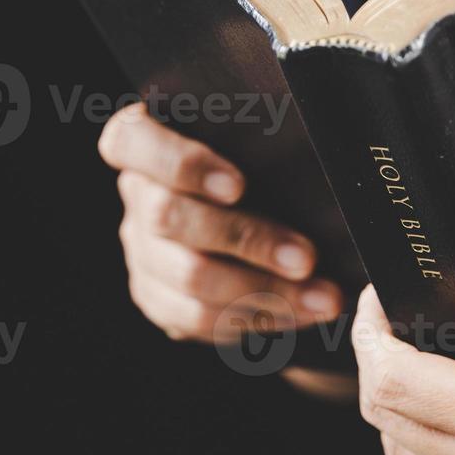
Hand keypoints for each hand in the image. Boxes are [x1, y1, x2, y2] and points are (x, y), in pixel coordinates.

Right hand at [98, 102, 343, 342]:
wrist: (258, 209)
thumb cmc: (262, 156)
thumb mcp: (254, 137)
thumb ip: (262, 137)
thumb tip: (317, 146)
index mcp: (142, 140)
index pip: (130, 142)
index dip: (180, 164)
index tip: (239, 186)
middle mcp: (137, 194)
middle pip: (169, 218)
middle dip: (246, 240)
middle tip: (308, 259)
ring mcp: (141, 250)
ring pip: (190, 278)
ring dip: (265, 292)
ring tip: (324, 299)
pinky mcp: (156, 296)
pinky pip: (199, 318)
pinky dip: (257, 317)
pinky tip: (303, 314)